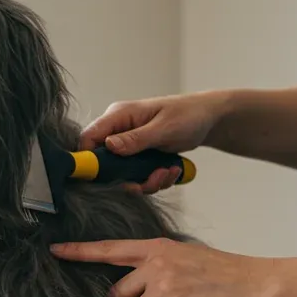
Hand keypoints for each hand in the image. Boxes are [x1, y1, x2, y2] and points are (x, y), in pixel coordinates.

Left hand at [49, 238, 280, 296]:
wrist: (260, 285)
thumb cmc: (227, 276)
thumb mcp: (188, 257)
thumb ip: (158, 267)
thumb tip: (132, 290)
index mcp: (157, 249)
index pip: (110, 249)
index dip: (80, 252)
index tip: (54, 251)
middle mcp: (156, 265)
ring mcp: (165, 288)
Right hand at [81, 91, 228, 193]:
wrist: (207, 119)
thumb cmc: (188, 114)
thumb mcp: (164, 128)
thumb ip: (136, 139)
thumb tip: (109, 146)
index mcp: (118, 116)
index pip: (89, 138)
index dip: (89, 160)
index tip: (104, 178)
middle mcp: (118, 131)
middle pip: (104, 163)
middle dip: (126, 178)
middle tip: (149, 181)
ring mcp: (127, 145)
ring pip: (122, 174)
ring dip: (144, 181)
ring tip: (167, 173)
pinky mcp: (138, 157)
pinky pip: (137, 176)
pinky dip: (153, 180)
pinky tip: (170, 171)